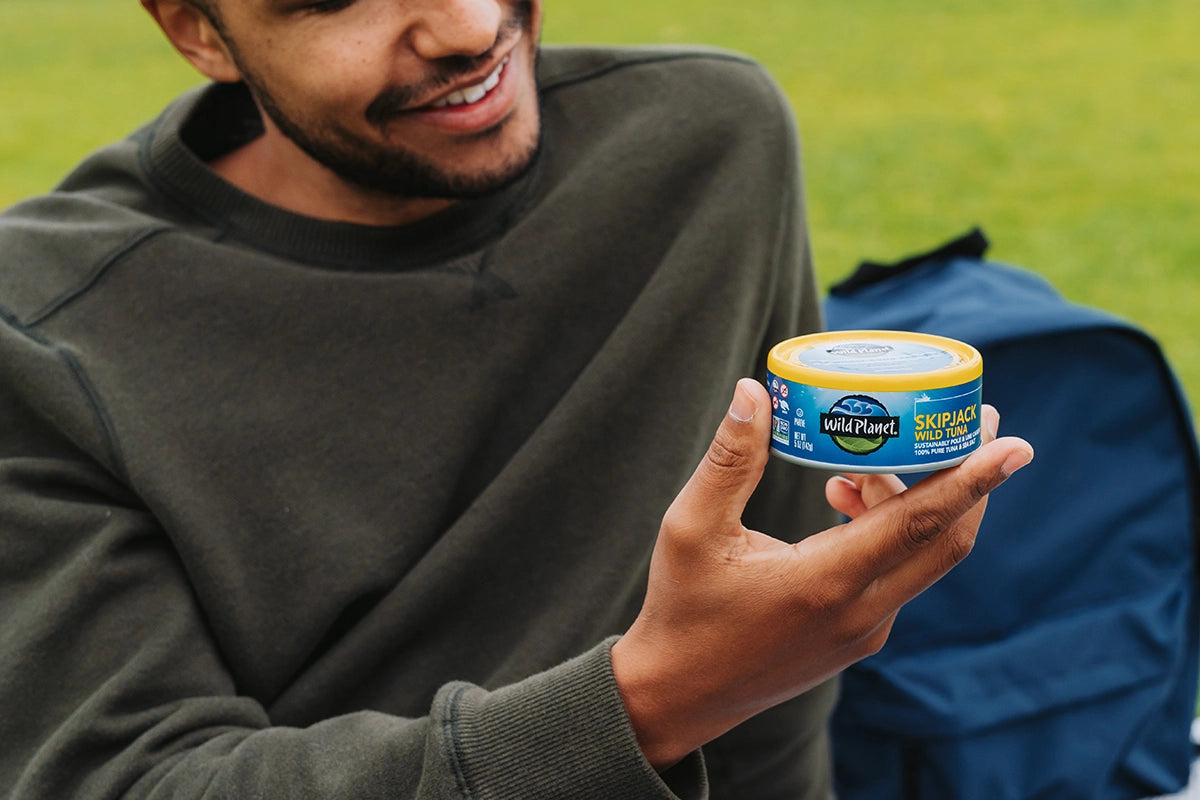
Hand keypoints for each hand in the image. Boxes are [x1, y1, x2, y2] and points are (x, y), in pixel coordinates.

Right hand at [611, 378, 1032, 768]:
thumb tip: (754, 392)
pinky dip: (892, 531)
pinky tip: (843, 501)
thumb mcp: (692, 528)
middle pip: (947, 541)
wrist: (679, 694)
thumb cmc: (684, 610)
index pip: (921, 524)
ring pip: (922, 558)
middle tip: (976, 422)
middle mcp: (860, 612)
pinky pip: (898, 576)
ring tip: (868, 460)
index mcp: (826, 582)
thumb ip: (730, 460)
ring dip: (917, 502)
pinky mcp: (856, 639)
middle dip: (972, 480)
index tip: (1016, 443)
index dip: (974, 479)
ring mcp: (864, 631)